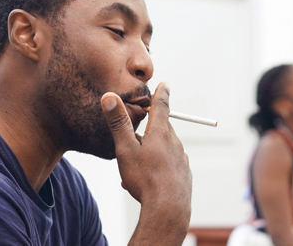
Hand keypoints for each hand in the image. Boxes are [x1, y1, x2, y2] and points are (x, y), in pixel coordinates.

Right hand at [101, 83, 191, 244]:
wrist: (169, 209)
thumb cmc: (145, 179)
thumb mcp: (126, 149)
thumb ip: (118, 123)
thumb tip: (109, 96)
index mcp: (161, 133)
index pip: (162, 106)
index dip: (161, 93)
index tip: (165, 84)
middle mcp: (174, 143)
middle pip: (162, 128)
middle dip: (151, 128)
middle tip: (135, 135)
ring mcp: (181, 159)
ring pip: (164, 149)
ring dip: (150, 152)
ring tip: (134, 168)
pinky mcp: (184, 174)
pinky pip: (168, 166)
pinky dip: (157, 168)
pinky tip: (145, 182)